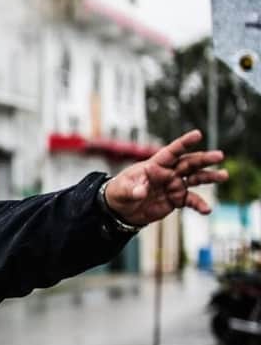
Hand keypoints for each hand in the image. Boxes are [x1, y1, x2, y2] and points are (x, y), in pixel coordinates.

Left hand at [103, 129, 225, 225]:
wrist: (122, 210)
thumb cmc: (120, 193)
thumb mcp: (122, 190)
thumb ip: (132, 189)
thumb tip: (141, 192)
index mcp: (155, 164)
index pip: (171, 152)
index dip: (184, 143)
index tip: (198, 134)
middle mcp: (169, 172)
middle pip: (189, 163)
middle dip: (204, 159)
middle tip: (219, 156)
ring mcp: (175, 185)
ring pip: (196, 179)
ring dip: (209, 177)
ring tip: (224, 175)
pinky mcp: (177, 199)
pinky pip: (191, 201)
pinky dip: (199, 205)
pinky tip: (207, 210)